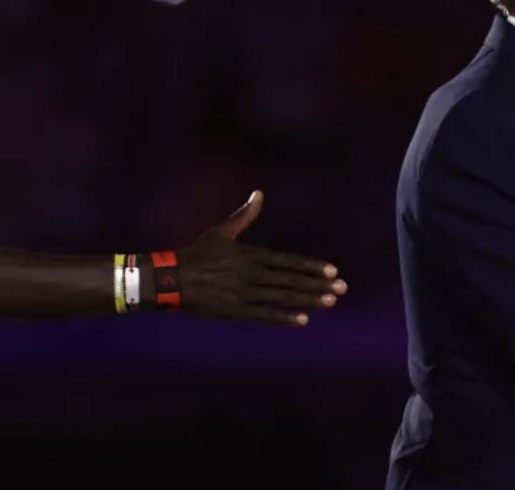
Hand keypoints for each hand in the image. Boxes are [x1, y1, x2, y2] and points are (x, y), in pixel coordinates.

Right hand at [173, 191, 347, 325]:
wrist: (171, 278)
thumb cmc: (197, 253)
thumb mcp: (222, 231)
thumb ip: (244, 215)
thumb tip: (259, 193)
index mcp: (252, 254)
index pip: (290, 261)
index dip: (312, 266)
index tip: (333, 271)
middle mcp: (253, 273)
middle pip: (293, 279)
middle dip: (320, 284)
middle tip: (343, 289)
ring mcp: (245, 292)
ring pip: (283, 296)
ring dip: (309, 300)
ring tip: (331, 302)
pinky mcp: (236, 310)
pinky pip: (264, 314)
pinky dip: (284, 318)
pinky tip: (303, 320)